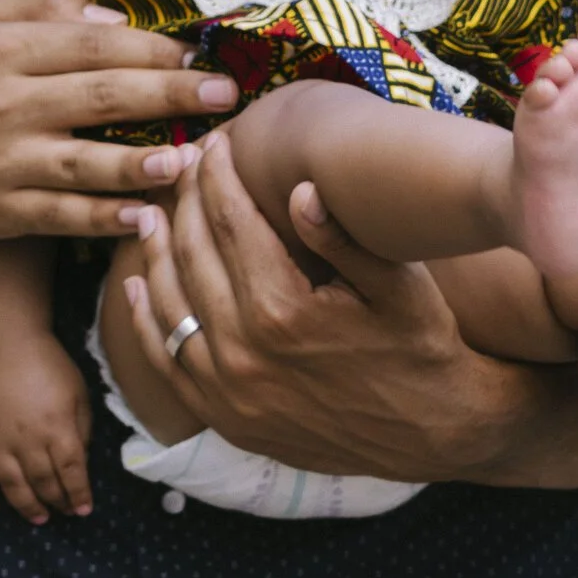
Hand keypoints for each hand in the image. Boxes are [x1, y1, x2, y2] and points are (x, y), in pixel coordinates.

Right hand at [0, 0, 236, 244]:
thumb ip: (47, 9)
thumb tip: (116, 20)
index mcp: (1, 49)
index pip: (92, 45)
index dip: (151, 50)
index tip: (196, 55)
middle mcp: (1, 103)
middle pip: (101, 97)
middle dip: (170, 96)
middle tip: (224, 95)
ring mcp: (0, 162)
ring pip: (86, 163)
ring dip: (144, 163)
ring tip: (192, 158)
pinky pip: (62, 216)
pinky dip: (106, 218)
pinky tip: (147, 216)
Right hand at [0, 336, 92, 523]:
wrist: (7, 344)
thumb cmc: (49, 365)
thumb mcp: (78, 392)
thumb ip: (81, 428)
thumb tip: (79, 460)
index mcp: (57, 427)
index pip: (71, 471)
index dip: (79, 494)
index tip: (84, 510)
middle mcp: (27, 440)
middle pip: (44, 481)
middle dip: (57, 501)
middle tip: (65, 512)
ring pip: (13, 485)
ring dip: (27, 506)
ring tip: (40, 518)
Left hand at [124, 131, 577, 486]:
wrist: (436, 434)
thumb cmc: (423, 345)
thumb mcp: (398, 284)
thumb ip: (340, 237)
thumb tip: (299, 188)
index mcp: (283, 310)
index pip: (231, 222)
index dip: (219, 175)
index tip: (214, 143)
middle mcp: (243, 354)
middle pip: (193, 256)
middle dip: (184, 202)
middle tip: (182, 166)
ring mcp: (228, 393)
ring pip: (169, 306)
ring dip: (157, 253)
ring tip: (152, 212)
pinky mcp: (226, 421)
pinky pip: (168, 363)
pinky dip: (147, 321)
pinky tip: (140, 287)